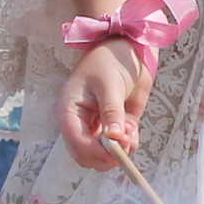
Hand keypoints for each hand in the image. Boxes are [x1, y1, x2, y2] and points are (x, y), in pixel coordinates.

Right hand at [57, 36, 151, 169]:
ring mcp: (99, 125)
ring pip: (104, 154)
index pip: (76, 143)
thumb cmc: (110, 59)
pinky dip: (129, 144)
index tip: (116, 153)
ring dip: (120, 150)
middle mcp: (81, 122)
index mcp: (70, 111)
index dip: (95, 153)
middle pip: (87, 155)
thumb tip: (115, 139)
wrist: (128, 47)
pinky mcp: (117, 125)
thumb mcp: (110, 85)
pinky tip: (133, 130)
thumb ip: (112, 112)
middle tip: (126, 146)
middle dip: (107, 156)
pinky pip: (121, 144)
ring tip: (130, 132)